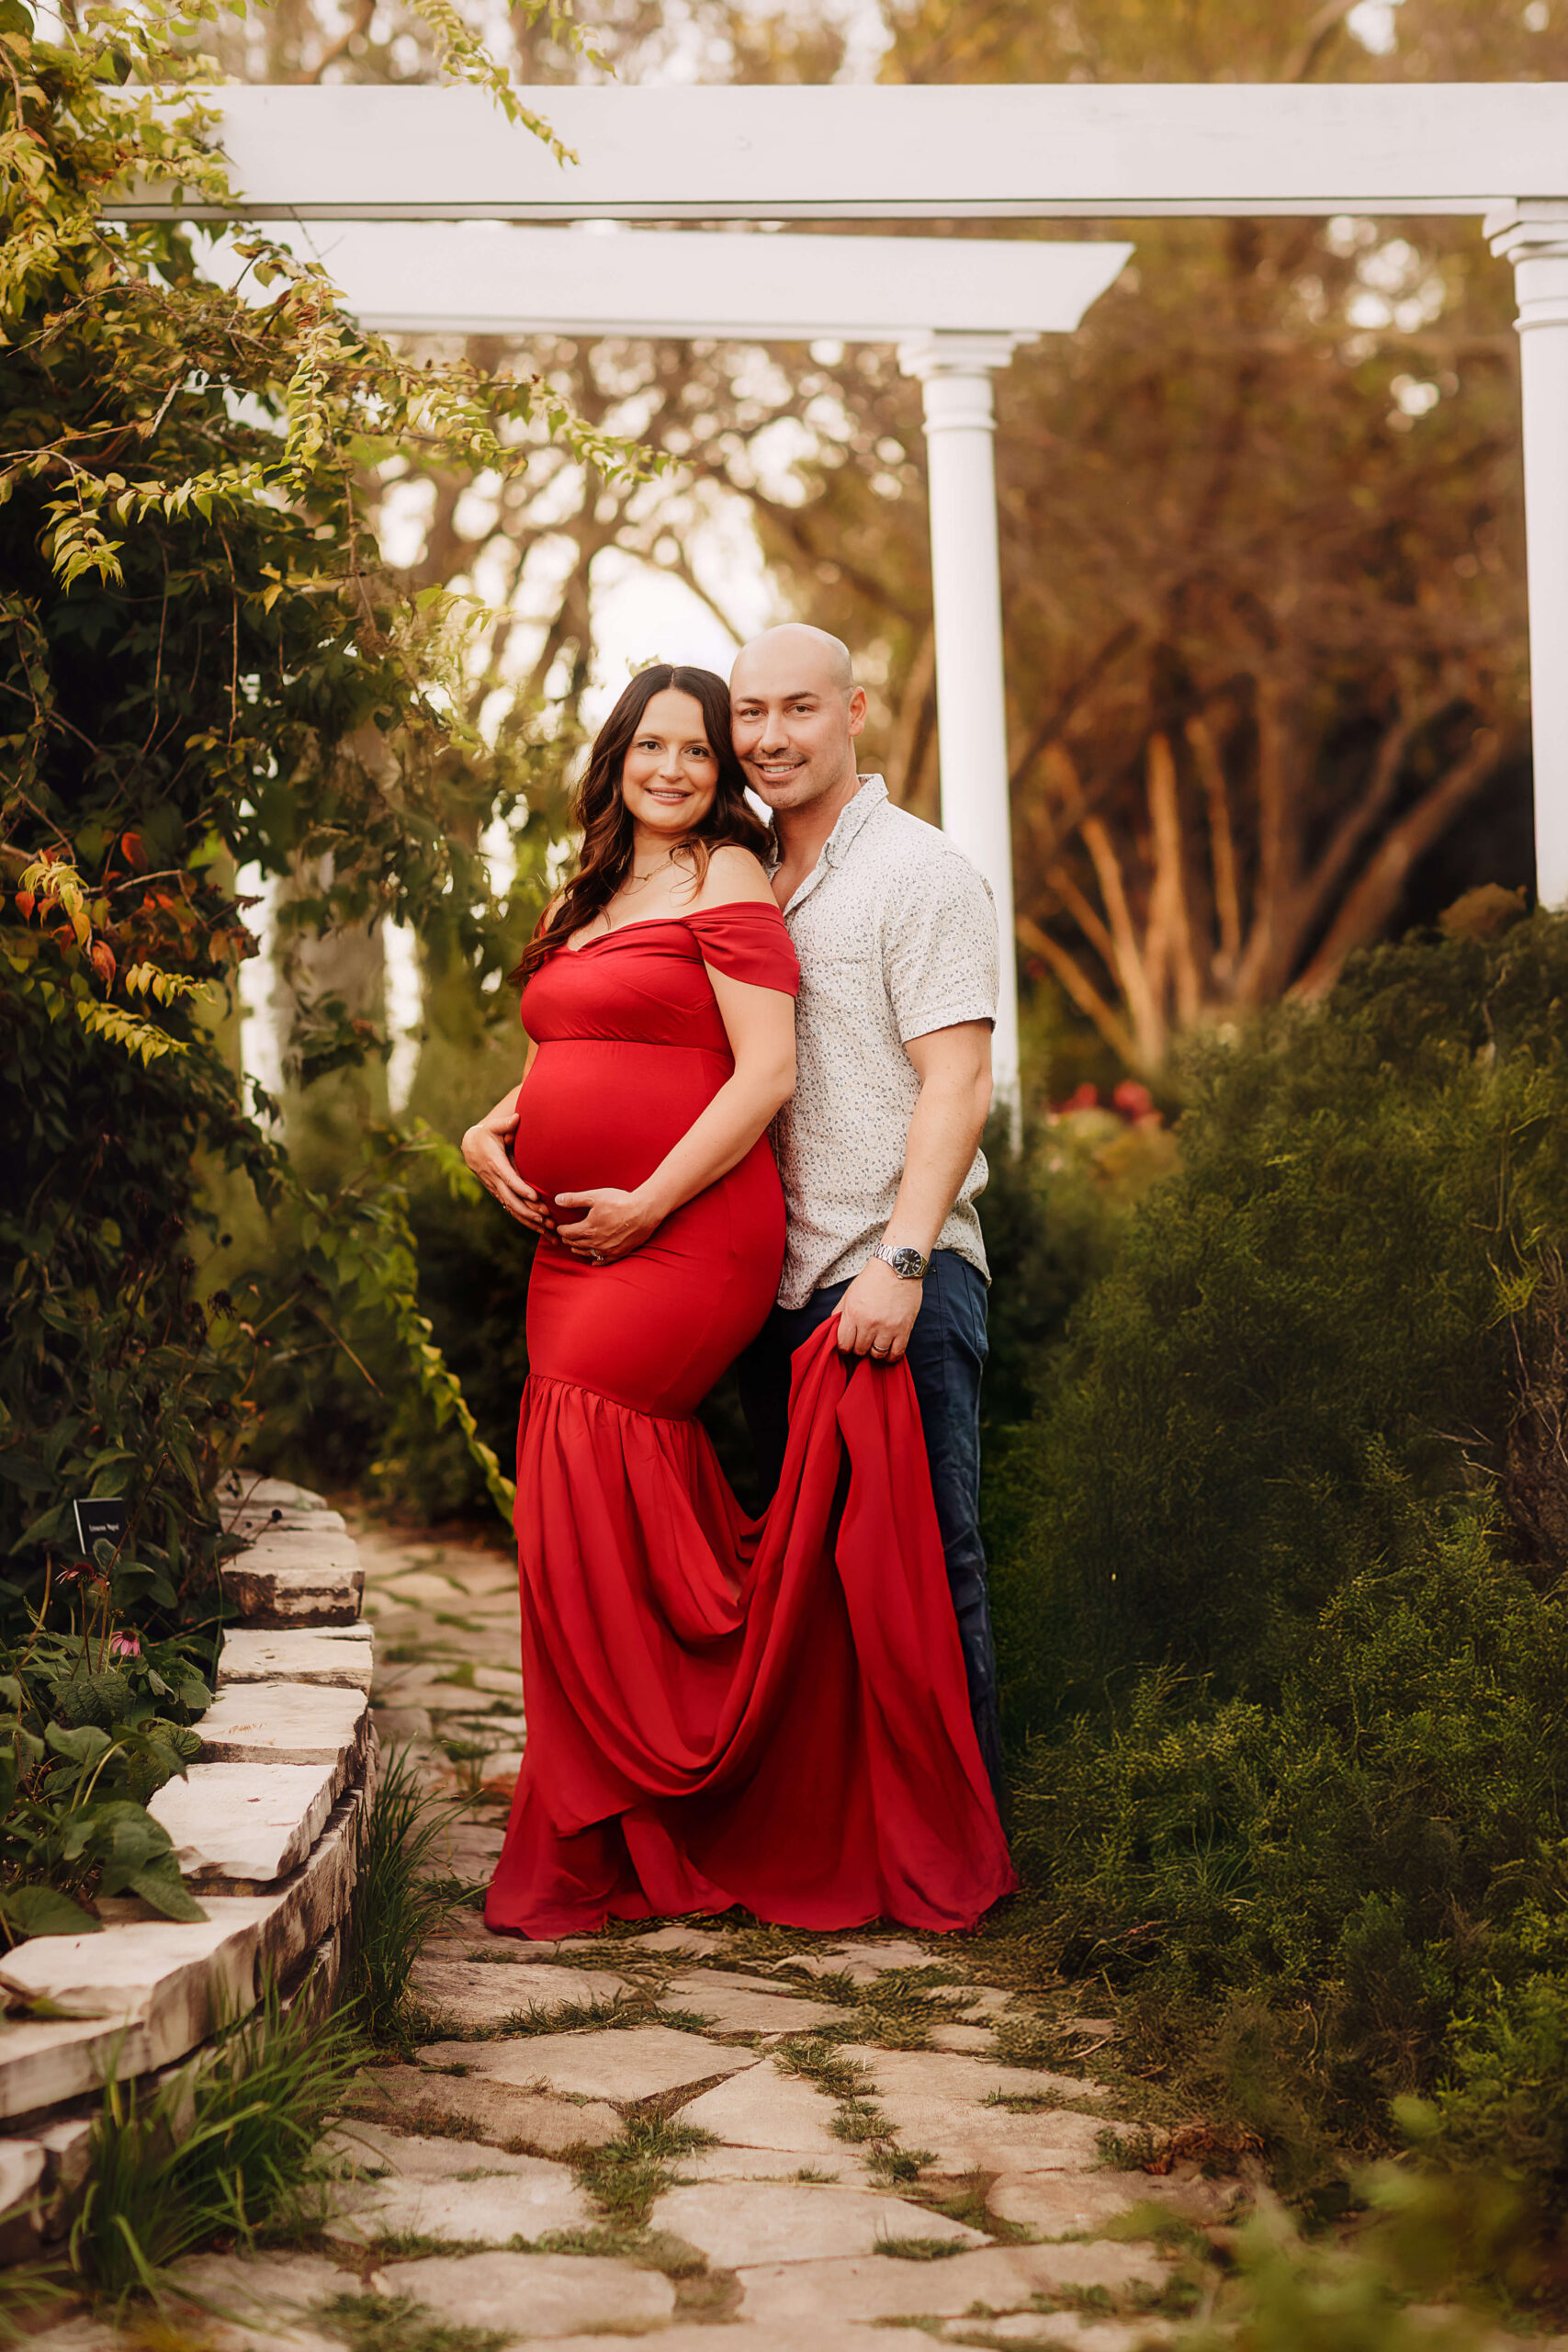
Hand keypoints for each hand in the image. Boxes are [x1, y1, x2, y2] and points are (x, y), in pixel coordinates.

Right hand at [461, 1099, 552, 1236]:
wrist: (470, 1147)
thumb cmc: (487, 1134)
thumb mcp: (493, 1127)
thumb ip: (504, 1124)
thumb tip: (516, 1118)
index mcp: (495, 1164)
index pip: (509, 1178)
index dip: (521, 1188)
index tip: (535, 1197)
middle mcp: (495, 1180)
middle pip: (511, 1199)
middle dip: (529, 1210)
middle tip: (547, 1218)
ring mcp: (496, 1189)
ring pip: (512, 1209)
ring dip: (530, 1221)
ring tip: (548, 1230)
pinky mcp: (499, 1194)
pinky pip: (512, 1210)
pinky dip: (526, 1221)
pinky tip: (541, 1230)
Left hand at [554, 1186, 660, 1263]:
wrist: (644, 1211)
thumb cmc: (620, 1202)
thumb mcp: (595, 1196)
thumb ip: (575, 1199)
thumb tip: (558, 1200)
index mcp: (588, 1228)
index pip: (568, 1233)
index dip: (561, 1230)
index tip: (559, 1227)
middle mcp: (596, 1242)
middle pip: (576, 1244)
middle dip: (568, 1240)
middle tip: (565, 1236)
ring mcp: (607, 1250)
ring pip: (587, 1253)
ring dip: (578, 1250)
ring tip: (574, 1247)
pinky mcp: (619, 1253)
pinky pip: (603, 1261)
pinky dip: (595, 1261)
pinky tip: (593, 1261)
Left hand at [835, 1257, 922, 1361]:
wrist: (898, 1267)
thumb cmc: (873, 1279)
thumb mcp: (850, 1293)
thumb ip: (840, 1312)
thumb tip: (834, 1330)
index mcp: (853, 1313)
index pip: (844, 1344)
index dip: (845, 1347)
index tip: (849, 1345)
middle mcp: (869, 1323)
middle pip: (860, 1350)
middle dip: (859, 1348)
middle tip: (863, 1342)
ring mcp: (887, 1327)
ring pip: (877, 1355)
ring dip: (875, 1352)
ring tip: (876, 1344)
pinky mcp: (904, 1329)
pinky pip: (896, 1353)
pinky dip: (891, 1356)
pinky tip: (889, 1350)